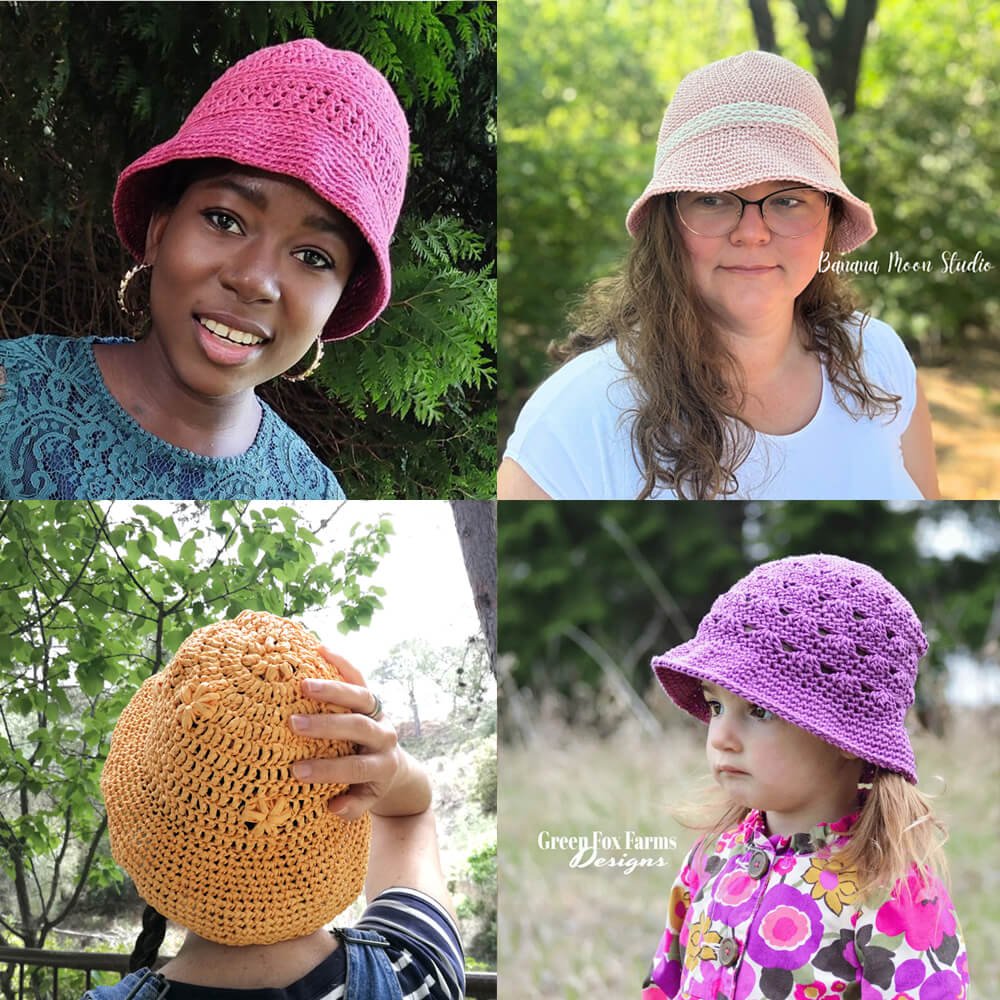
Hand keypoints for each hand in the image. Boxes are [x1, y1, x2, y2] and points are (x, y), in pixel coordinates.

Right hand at [290, 647, 401, 820]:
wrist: (393, 765)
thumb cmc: (368, 785)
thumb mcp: (366, 801)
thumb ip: (352, 807)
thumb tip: (333, 808)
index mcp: (383, 765)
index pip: (357, 766)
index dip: (329, 769)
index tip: (298, 772)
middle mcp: (385, 736)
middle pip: (360, 727)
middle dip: (327, 725)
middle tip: (294, 724)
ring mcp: (380, 713)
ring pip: (362, 697)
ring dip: (333, 690)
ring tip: (302, 685)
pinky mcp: (373, 697)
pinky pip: (359, 677)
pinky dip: (342, 663)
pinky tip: (321, 650)